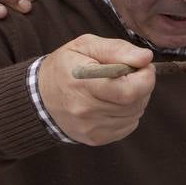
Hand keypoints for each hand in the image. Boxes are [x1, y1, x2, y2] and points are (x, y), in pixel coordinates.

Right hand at [36, 35, 154, 145]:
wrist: (39, 97)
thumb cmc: (65, 66)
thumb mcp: (86, 46)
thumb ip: (117, 49)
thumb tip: (146, 58)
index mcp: (82, 82)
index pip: (129, 91)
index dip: (145, 78)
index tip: (142, 67)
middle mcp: (85, 110)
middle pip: (135, 102)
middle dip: (142, 86)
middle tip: (130, 75)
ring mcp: (90, 127)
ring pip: (134, 114)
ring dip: (136, 99)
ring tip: (118, 87)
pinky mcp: (95, 138)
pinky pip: (128, 126)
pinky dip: (128, 113)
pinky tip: (113, 103)